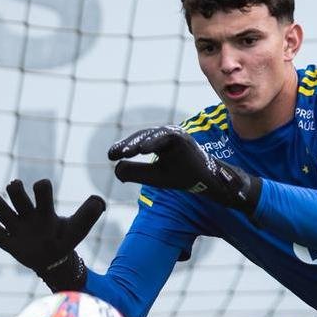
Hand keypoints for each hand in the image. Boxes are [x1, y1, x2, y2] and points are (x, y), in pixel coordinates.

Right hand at [0, 178, 104, 290]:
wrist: (53, 260)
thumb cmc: (65, 238)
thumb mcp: (78, 228)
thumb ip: (89, 214)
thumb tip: (99, 201)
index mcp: (45, 209)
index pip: (41, 188)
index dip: (41, 187)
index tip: (44, 192)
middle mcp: (27, 213)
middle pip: (14, 190)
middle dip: (15, 190)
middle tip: (22, 201)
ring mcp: (14, 226)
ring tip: (6, 216)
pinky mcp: (4, 241)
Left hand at [108, 125, 261, 213]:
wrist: (205, 181)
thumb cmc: (181, 176)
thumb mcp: (153, 176)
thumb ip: (135, 172)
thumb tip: (116, 169)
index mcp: (157, 142)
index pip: (137, 141)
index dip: (123, 147)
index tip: (110, 156)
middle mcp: (165, 135)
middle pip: (142, 136)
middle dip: (127, 145)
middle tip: (114, 154)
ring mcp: (175, 134)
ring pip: (152, 134)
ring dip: (138, 142)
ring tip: (126, 152)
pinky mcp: (184, 137)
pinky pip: (167, 136)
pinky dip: (155, 141)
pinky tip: (143, 150)